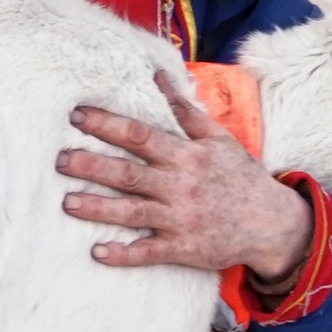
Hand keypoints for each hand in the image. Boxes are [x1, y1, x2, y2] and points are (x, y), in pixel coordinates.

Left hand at [58, 72, 312, 284]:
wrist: (271, 223)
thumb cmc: (241, 176)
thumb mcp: (218, 138)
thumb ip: (185, 110)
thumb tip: (160, 76)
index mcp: (186, 156)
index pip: (140, 136)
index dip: (107, 125)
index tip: (78, 116)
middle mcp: (180, 186)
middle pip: (129, 173)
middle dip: (92, 166)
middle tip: (60, 161)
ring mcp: (180, 219)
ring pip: (132, 212)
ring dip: (98, 208)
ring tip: (67, 203)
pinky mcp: (183, 249)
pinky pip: (149, 252)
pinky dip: (124, 254)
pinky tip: (98, 252)